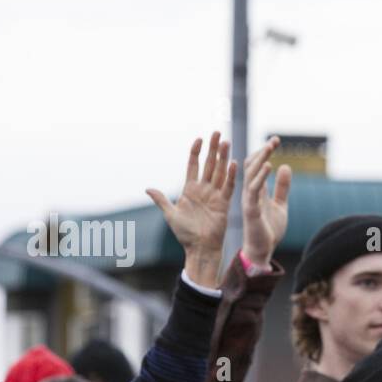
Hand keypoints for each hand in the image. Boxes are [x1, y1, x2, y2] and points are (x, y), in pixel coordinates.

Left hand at [146, 132, 236, 288]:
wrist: (200, 249)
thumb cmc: (185, 234)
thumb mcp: (170, 215)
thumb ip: (161, 200)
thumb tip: (148, 189)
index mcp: (190, 190)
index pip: (194, 165)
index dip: (196, 152)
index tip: (199, 139)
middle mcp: (204, 190)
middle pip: (209, 165)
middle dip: (213, 149)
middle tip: (218, 133)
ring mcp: (215, 196)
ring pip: (220, 172)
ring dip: (223, 158)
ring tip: (227, 142)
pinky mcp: (224, 204)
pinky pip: (229, 187)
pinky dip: (231, 176)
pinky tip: (234, 163)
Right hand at [241, 136, 291, 266]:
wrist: (263, 251)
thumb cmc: (269, 229)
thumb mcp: (281, 204)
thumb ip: (282, 187)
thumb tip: (285, 166)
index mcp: (256, 190)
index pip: (257, 166)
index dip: (265, 152)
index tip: (276, 140)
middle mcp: (249, 192)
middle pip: (252, 166)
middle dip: (263, 152)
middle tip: (275, 140)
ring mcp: (248, 200)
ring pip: (251, 174)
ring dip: (261, 159)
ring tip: (271, 147)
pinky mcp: (251, 209)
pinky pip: (254, 189)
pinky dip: (261, 176)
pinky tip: (269, 166)